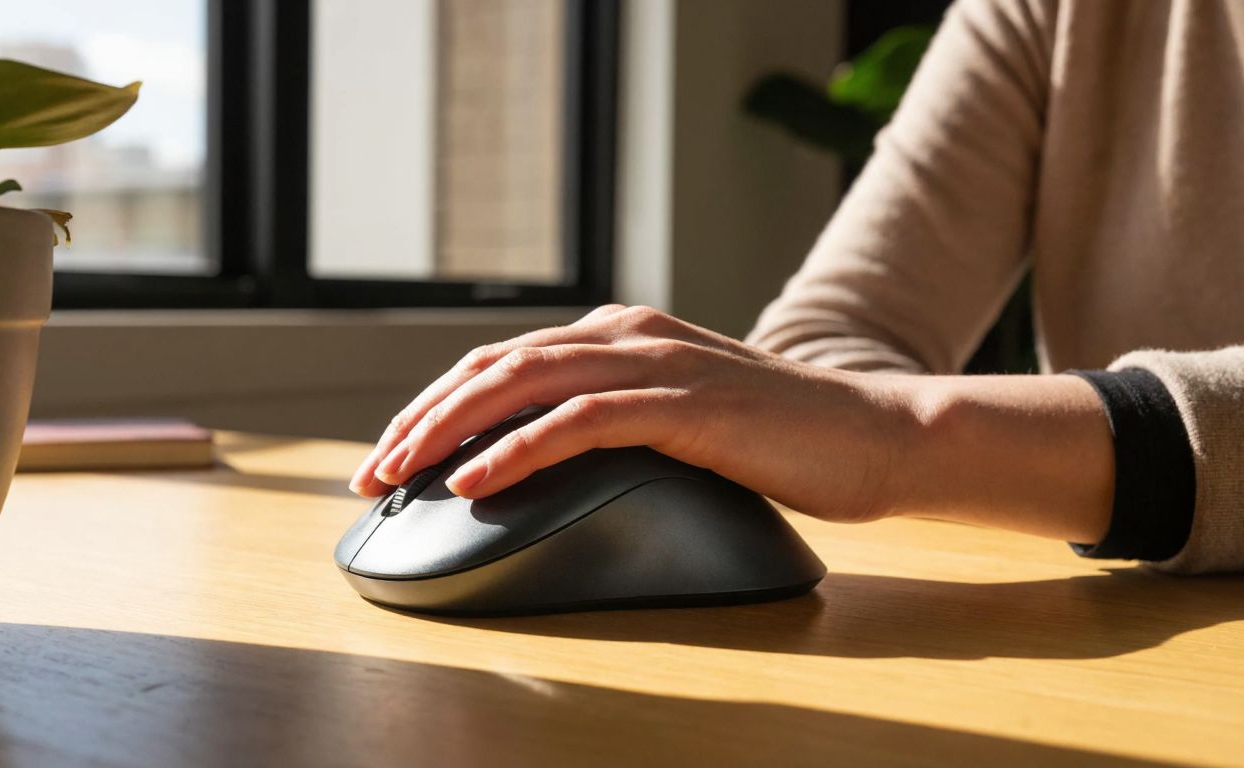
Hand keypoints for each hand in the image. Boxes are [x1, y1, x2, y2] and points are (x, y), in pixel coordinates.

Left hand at [348, 305, 915, 522]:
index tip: (391, 454)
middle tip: (373, 470)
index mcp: (620, 332)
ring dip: (451, 430)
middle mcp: (628, 333)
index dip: (435, 404)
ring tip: (403, 474)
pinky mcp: (685, 402)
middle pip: (496, 364)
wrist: (870, 436)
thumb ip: (613, 415)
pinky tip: (478, 481)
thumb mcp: (677, 415)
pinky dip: (520, 449)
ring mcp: (657, 362)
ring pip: (525, 381)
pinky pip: (581, 421)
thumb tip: (536, 455)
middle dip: (422, 417)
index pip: (502, 359)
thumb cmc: (776, 438)